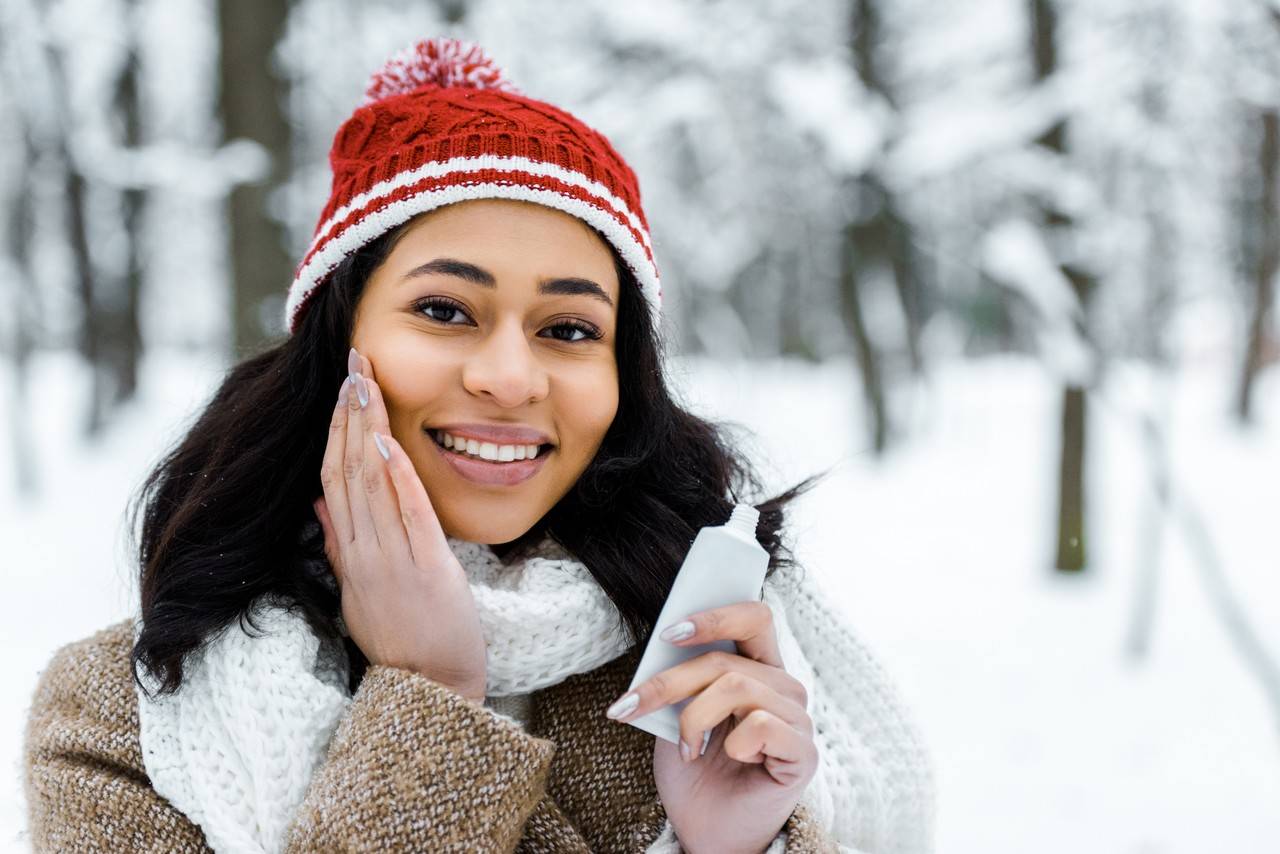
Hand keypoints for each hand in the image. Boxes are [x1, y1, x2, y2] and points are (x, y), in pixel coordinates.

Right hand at [314, 346, 487, 701]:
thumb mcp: (357, 591)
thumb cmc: (401, 640)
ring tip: (365, 383)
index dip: (336, 429)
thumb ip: (338, 544)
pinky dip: (397, 479)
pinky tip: (389, 443)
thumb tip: (317, 502)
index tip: (342, 386)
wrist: (430, 689)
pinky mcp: (425, 570)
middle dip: (349, 413)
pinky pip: (408, 517)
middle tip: (354, 362)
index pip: (332, 478)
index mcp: (348, 554)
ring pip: (370, 485)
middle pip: (347, 470)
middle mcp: (362, 552)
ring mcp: (391, 560)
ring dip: (367, 430)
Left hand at [605, 602, 817, 853]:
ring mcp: (797, 719)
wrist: (706, 833)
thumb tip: (664, 642)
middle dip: (671, 681)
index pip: (752, 617)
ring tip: (687, 750)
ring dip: (694, 719)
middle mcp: (783, 687)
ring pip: (736, 687)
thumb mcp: (675, 717)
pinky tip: (731, 759)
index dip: (714, 616)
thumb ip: (681, 680)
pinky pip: (763, 725)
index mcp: (758, 668)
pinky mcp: (803, 753)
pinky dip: (733, 743)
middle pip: (727, 659)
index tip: (668, 633)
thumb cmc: (695, 773)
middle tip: (633, 705)